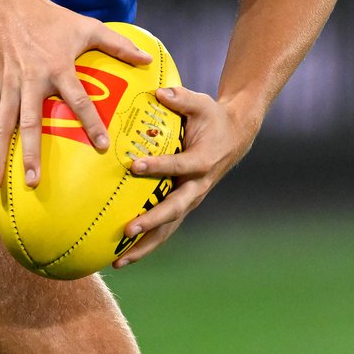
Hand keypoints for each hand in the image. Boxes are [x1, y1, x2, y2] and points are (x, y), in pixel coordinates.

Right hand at [0, 0, 152, 192]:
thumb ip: (118, 45)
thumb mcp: (88, 27)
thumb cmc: (53, 20)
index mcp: (58, 68)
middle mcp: (32, 81)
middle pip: (30, 122)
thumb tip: (147, 59)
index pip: (78, 100)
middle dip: (30, 153)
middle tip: (33, 181)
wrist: (8, 8)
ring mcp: (11, 87)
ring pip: (2, 126)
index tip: (103, 147)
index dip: (91, 123)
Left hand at [113, 86, 258, 267]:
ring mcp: (191, 199)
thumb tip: (158, 92)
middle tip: (128, 229)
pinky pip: (166, 228)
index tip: (134, 166)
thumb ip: (181, 98)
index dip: (158, 167)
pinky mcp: (184, 204)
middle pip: (175, 210)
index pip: (178, 166)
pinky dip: (147, 242)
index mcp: (202, 161)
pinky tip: (123, 254)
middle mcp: (197, 186)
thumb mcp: (201, 103)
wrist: (234, 136)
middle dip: (151, 222)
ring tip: (119, 260)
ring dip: (146, 245)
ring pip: (169, 228)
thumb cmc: (213, 117)